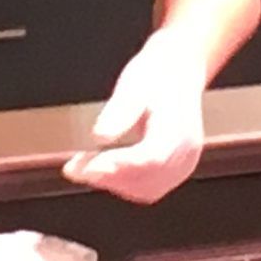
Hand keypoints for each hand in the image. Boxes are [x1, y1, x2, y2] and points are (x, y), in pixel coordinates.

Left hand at [63, 30, 210, 203]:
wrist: (179, 71)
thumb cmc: (155, 75)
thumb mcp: (134, 84)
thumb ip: (119, 112)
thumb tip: (100, 136)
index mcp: (178, 129)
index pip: (149, 158)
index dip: (117, 167)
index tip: (86, 167)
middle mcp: (186, 152)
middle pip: (146, 178)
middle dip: (108, 177)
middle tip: (74, 168)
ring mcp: (184, 164)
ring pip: (146, 189)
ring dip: (114, 183)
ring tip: (84, 168)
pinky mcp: (176, 170)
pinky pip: (150, 188)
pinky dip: (126, 184)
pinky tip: (105, 171)